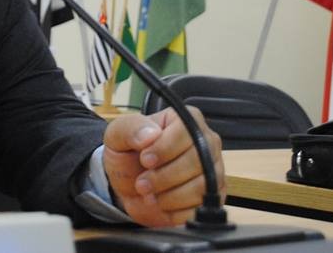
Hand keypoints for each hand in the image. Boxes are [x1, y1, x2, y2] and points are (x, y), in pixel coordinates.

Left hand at [102, 107, 223, 226]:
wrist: (131, 184)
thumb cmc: (130, 154)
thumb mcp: (118, 135)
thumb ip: (131, 129)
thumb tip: (150, 134)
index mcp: (186, 120)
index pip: (187, 132)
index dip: (164, 149)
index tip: (144, 159)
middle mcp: (206, 142)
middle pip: (196, 160)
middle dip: (163, 177)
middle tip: (142, 183)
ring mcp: (213, 170)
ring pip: (201, 186)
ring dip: (169, 196)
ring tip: (150, 194)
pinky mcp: (213, 196)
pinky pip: (202, 206)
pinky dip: (177, 211)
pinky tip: (163, 204)